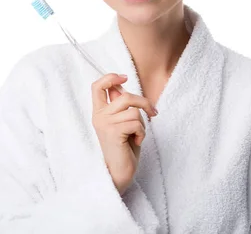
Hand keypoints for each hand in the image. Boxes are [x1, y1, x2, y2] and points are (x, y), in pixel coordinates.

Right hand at [91, 73, 157, 194]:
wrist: (119, 173)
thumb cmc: (124, 148)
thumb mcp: (122, 123)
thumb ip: (120, 106)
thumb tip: (122, 87)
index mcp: (99, 112)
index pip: (97, 86)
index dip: (110, 77)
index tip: (125, 78)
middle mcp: (99, 116)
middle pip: (125, 96)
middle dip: (144, 103)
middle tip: (153, 112)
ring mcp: (105, 123)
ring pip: (133, 110)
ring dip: (142, 123)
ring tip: (137, 135)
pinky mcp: (113, 132)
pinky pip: (136, 123)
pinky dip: (141, 133)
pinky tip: (135, 142)